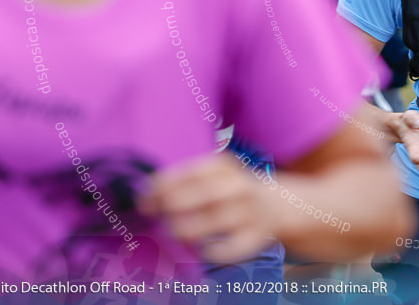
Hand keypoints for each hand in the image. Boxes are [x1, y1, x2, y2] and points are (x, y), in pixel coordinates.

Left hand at [140, 153, 276, 264]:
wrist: (275, 206)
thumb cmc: (229, 192)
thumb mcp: (212, 177)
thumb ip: (181, 184)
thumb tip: (144, 198)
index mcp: (226, 167)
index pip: (194, 172)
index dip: (167, 184)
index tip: (145, 196)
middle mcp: (240, 186)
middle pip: (205, 193)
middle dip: (175, 203)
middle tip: (155, 213)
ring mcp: (250, 211)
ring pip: (219, 219)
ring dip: (191, 227)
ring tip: (173, 232)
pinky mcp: (257, 236)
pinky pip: (236, 247)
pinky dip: (219, 251)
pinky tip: (204, 250)